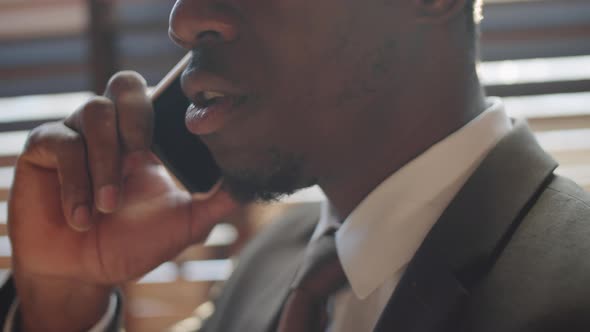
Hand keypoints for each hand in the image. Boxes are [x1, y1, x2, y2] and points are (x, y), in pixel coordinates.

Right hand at [8, 72, 238, 330]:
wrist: (84, 272)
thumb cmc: (132, 243)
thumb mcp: (184, 224)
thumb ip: (216, 203)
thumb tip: (251, 184)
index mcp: (146, 138)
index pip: (157, 95)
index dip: (169, 101)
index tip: (182, 131)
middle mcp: (112, 128)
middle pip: (124, 83)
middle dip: (138, 118)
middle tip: (142, 162)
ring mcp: (76, 134)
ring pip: (93, 112)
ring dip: (106, 162)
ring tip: (109, 205)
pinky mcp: (43, 150)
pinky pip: (60, 142)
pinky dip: (75, 181)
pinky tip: (83, 216)